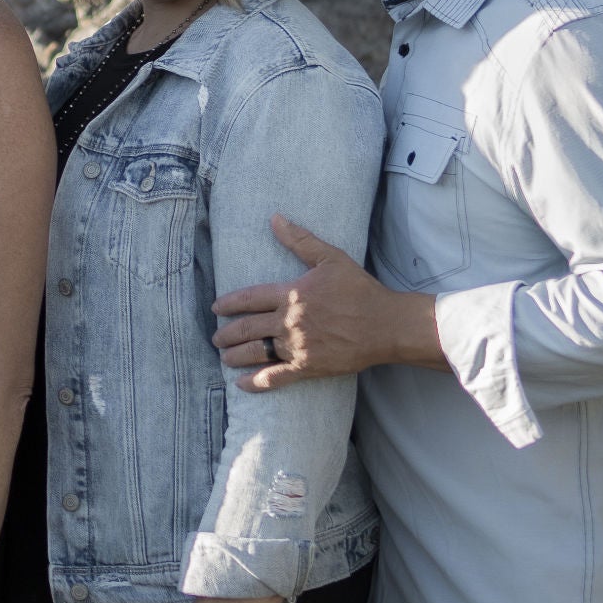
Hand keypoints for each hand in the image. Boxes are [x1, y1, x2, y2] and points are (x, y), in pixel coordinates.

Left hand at [211, 213, 439, 390]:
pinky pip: (275, 378)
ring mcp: (297, 346)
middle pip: (246, 328)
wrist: (386, 325)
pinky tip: (241, 384)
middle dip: (225, 334)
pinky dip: (255, 382)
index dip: (227, 304)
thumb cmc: (360, 290)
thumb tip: (275, 218)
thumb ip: (300, 240)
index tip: (216, 308)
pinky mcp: (308, 367)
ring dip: (234, 356)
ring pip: (255, 352)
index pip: (247, 298)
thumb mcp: (330, 258)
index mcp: (291, 294)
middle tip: (216, 337)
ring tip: (224, 357)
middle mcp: (289, 321)